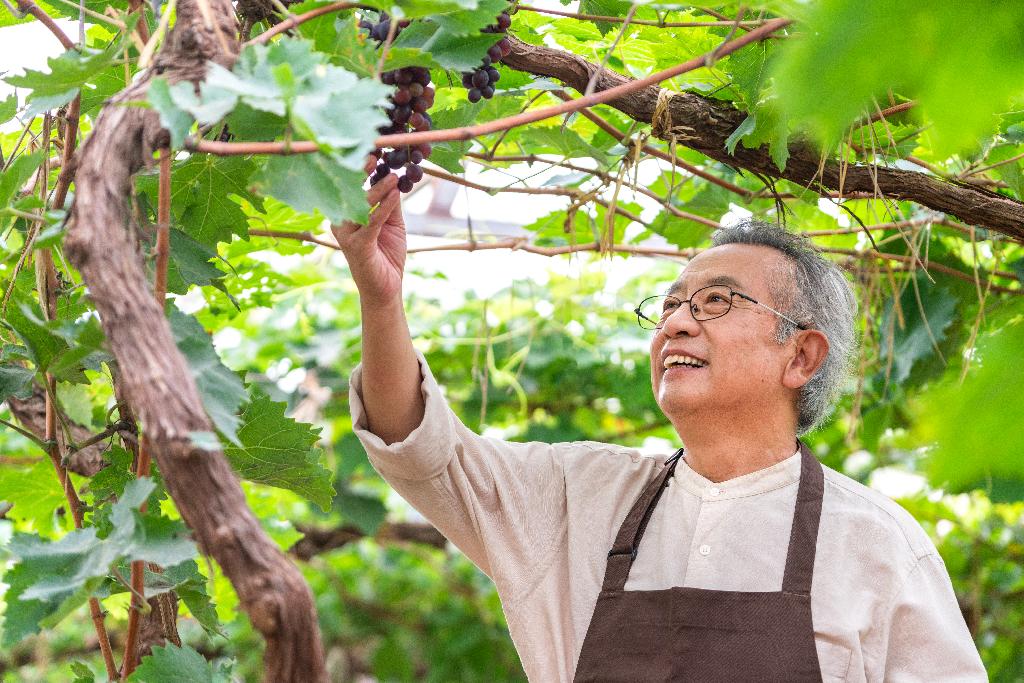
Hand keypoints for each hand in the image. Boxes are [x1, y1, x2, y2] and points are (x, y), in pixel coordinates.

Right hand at [331, 156, 406, 305]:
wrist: (386, 289)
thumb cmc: (387, 255)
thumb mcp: (392, 224)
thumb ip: (391, 202)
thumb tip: (395, 176)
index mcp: (346, 213)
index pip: (351, 186)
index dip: (359, 168)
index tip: (372, 150)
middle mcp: (341, 221)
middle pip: (350, 192)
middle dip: (360, 172)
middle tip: (374, 154)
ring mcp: (346, 234)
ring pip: (360, 205)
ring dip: (377, 189)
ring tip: (394, 176)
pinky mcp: (357, 246)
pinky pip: (372, 222)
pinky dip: (384, 207)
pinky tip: (395, 194)